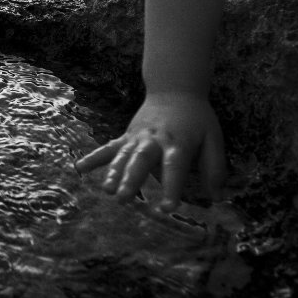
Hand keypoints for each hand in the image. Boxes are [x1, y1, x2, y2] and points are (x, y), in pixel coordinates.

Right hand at [76, 93, 226, 209]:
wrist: (175, 89)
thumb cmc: (197, 119)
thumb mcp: (214, 138)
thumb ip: (215, 167)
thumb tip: (217, 197)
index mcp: (178, 142)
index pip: (175, 166)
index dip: (171, 187)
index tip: (168, 208)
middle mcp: (155, 139)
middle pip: (141, 160)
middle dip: (132, 179)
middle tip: (125, 199)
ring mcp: (137, 137)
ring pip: (123, 155)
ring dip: (114, 172)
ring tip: (107, 190)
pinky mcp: (127, 136)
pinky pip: (109, 147)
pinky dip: (94, 157)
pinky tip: (79, 169)